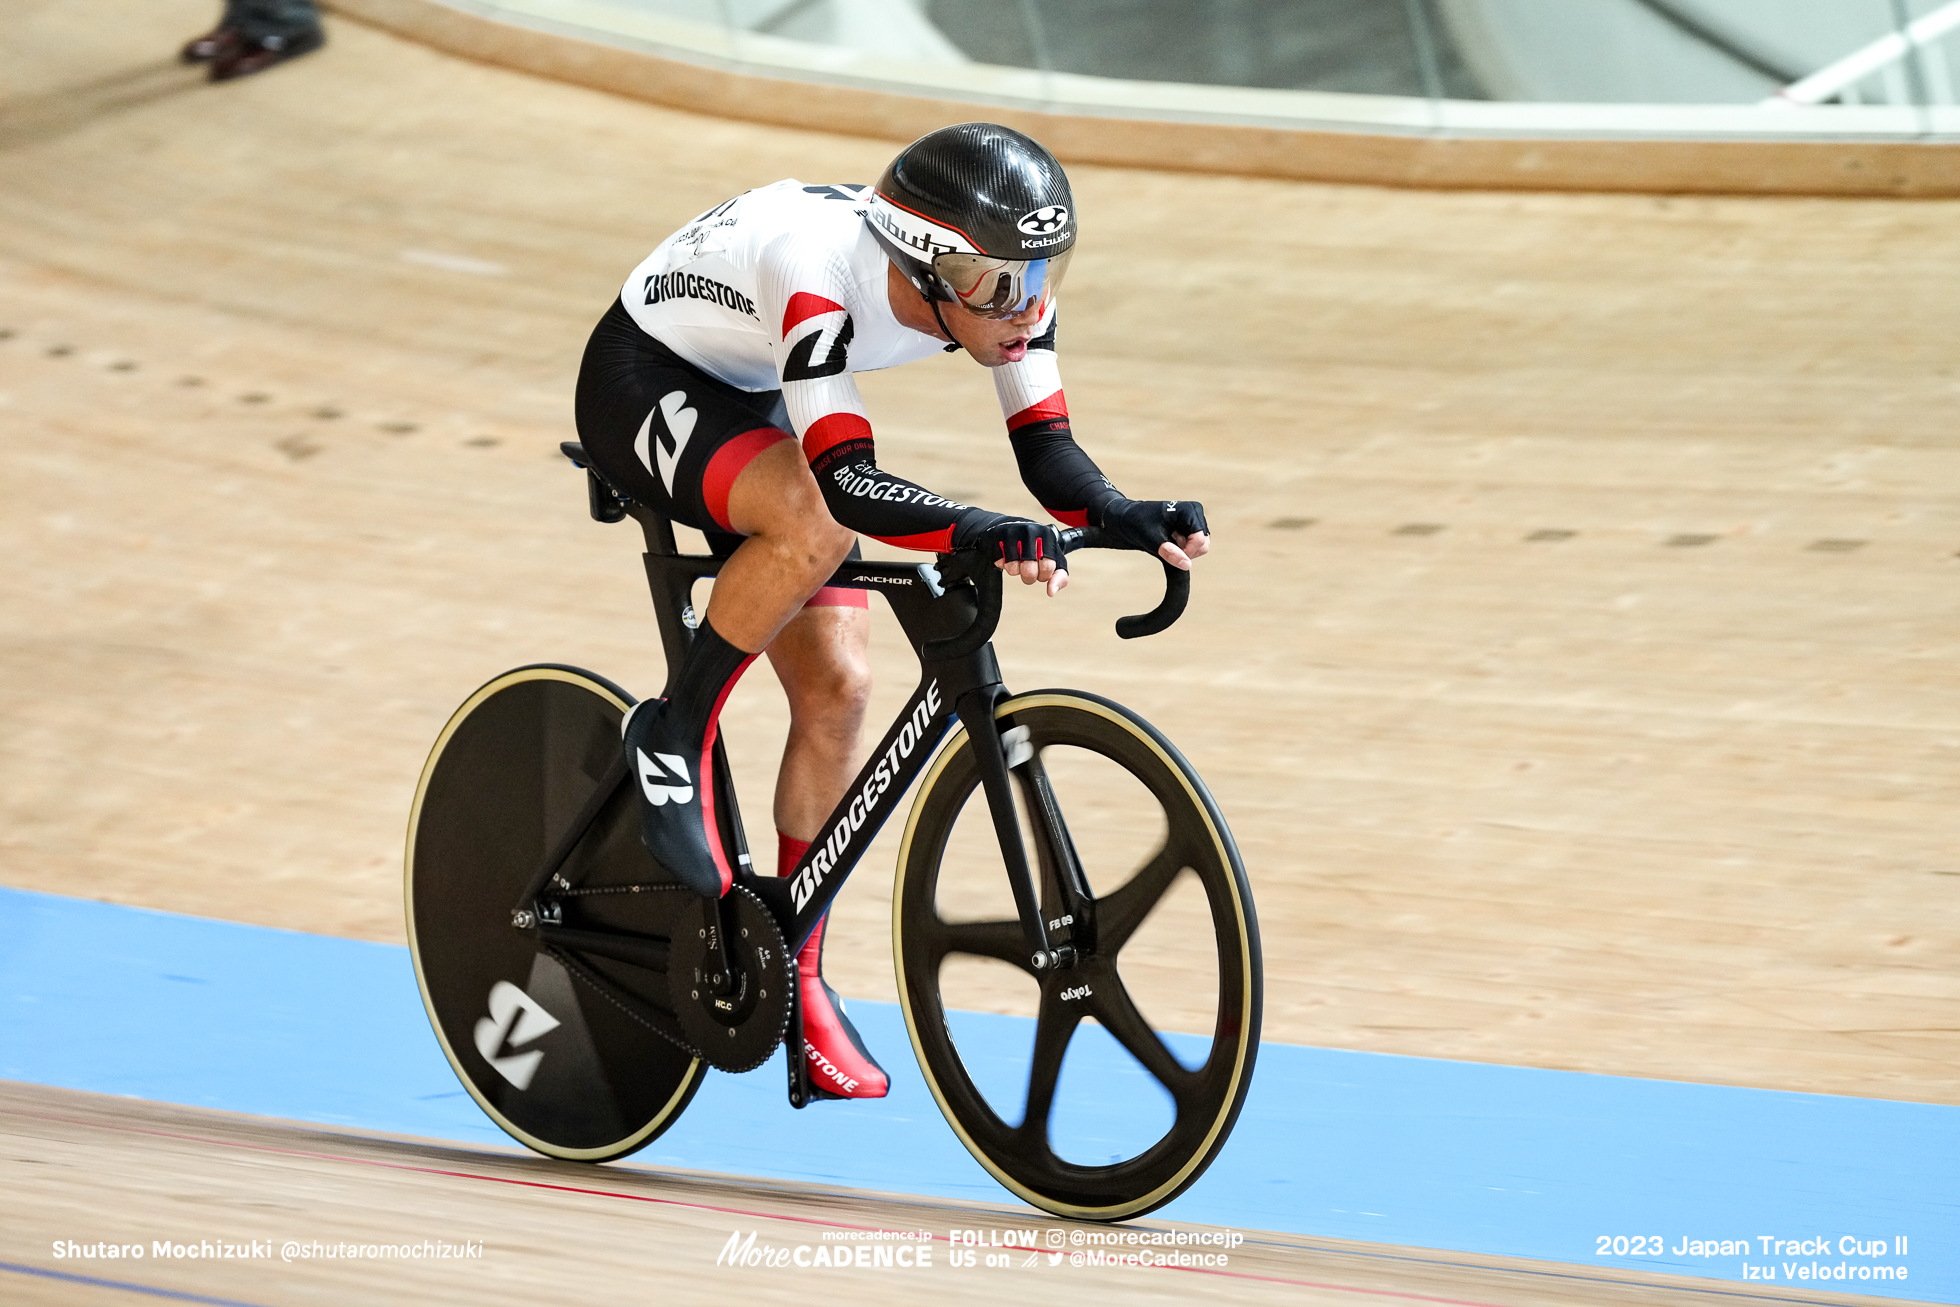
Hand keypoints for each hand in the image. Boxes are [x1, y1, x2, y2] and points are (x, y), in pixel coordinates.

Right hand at [953, 515, 1070, 596]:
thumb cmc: (1034, 546)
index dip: (1044, 575)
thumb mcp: (1053, 558)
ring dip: (1015, 570)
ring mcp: (1013, 533)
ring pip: (1014, 570)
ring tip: (1017, 560)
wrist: (1009, 526)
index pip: (1048, 566)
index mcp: (1047, 536)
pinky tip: (1007, 554)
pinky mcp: (997, 538)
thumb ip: (1059, 576)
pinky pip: (1000, 563)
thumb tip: (1051, 591)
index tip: (1042, 571)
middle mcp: (1031, 531)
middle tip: (1028, 569)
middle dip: (1029, 577)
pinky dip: (1003, 564)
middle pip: (1030, 571)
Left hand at [1097, 498, 1209, 568]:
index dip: (1186, 552)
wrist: (1128, 518)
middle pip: (1203, 544)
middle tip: (1165, 547)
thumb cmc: (1138, 525)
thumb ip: (1169, 553)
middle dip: (1186, 552)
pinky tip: (1168, 541)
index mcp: (1189, 510)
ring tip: (1165, 541)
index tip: (1167, 552)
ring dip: (1183, 551)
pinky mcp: (1192, 526)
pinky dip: (1183, 549)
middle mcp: (1195, 511)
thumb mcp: (1152, 541)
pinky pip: (1195, 545)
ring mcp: (1195, 519)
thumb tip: (1187, 565)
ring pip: (1201, 546)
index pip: (1199, 540)